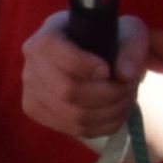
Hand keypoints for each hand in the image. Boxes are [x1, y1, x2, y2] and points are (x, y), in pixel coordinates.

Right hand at [21, 12, 146, 142]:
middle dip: (106, 93)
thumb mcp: (127, 33)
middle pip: (66, 91)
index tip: (108, 70)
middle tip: (128, 87)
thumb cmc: (107, 40)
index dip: (84, 66)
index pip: (55, 55)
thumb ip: (131, 49)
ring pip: (73, 115)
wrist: (93, 55)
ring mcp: (31, 93)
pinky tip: (115, 112)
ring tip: (126, 99)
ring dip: (109, 111)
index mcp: (45, 39)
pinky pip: (74, 129)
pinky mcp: (39, 114)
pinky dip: (103, 125)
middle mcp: (31, 67)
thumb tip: (126, 75)